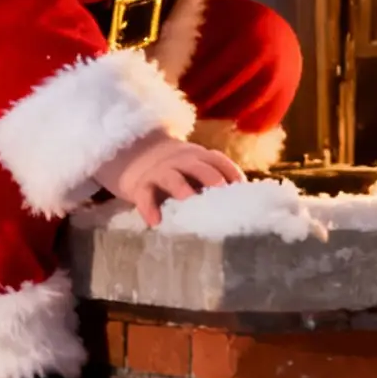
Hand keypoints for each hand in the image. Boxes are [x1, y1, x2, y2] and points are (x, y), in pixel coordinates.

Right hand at [95, 130, 242, 226]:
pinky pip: (145, 196)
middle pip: (198, 166)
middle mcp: (181, 161)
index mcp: (198, 156)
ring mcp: (160, 172)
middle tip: (222, 191)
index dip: (231, 173)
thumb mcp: (194, 168)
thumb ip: (212, 181)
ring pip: (172, 178)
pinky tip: (155, 221)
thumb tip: (241, 206)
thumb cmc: (176, 171)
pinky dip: (149, 208)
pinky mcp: (141, 186)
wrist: (133, 155)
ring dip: (181, 188)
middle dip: (211, 177)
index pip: (218, 161)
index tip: (243, 189)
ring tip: (188, 200)